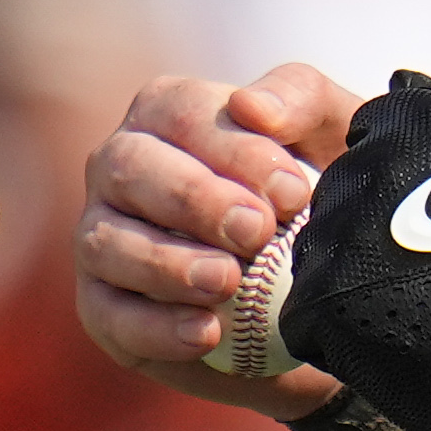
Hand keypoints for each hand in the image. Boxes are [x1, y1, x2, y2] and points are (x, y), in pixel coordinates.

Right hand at [77, 61, 356, 411]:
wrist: (314, 292)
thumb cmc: (310, 195)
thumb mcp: (329, 134)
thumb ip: (300, 97)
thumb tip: (254, 106)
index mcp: (167, 114)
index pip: (180, 114)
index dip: (234, 150)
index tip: (291, 192)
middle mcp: (121, 168)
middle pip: (131, 169)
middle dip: (195, 200)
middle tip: (257, 231)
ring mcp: (102, 238)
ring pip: (108, 243)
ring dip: (169, 264)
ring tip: (228, 282)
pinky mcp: (103, 308)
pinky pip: (110, 316)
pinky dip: (156, 326)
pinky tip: (205, 332)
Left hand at [276, 68, 430, 430]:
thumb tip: (404, 85)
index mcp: (413, 119)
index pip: (368, 137)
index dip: (392, 184)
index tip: (421, 215)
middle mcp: (367, 163)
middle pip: (340, 196)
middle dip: (368, 232)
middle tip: (423, 269)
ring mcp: (338, 229)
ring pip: (322, 255)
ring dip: (354, 282)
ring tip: (414, 308)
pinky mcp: (320, 294)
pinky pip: (310, 317)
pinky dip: (342, 335)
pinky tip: (392, 342)